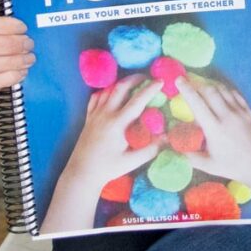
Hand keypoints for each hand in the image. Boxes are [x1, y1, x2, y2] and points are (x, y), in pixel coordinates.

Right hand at [0, 0, 34, 101]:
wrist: (25, 56)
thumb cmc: (13, 28)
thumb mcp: (2, 6)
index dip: (0, 25)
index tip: (22, 26)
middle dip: (8, 45)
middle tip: (29, 44)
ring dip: (9, 62)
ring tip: (28, 59)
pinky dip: (6, 78)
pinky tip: (21, 73)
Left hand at [40, 75, 162, 233]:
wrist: (82, 173)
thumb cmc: (108, 168)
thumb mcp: (132, 161)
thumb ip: (151, 149)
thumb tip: (168, 137)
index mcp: (118, 123)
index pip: (138, 100)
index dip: (151, 89)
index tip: (161, 81)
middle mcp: (106, 114)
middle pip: (121, 87)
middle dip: (135, 79)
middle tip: (147, 78)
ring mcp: (95, 114)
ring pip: (108, 90)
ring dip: (121, 83)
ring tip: (132, 83)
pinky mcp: (88, 117)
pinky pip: (96, 97)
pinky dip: (106, 91)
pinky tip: (112, 93)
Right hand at [175, 75, 250, 211]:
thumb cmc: (232, 166)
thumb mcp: (208, 165)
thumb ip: (189, 155)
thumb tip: (171, 146)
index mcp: (214, 129)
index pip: (197, 103)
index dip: (186, 90)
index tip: (178, 80)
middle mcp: (227, 116)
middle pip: (210, 91)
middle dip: (197, 84)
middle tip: (187, 81)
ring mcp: (239, 112)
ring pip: (223, 90)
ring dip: (210, 85)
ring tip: (201, 85)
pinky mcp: (248, 112)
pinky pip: (235, 94)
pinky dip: (224, 90)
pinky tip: (219, 92)